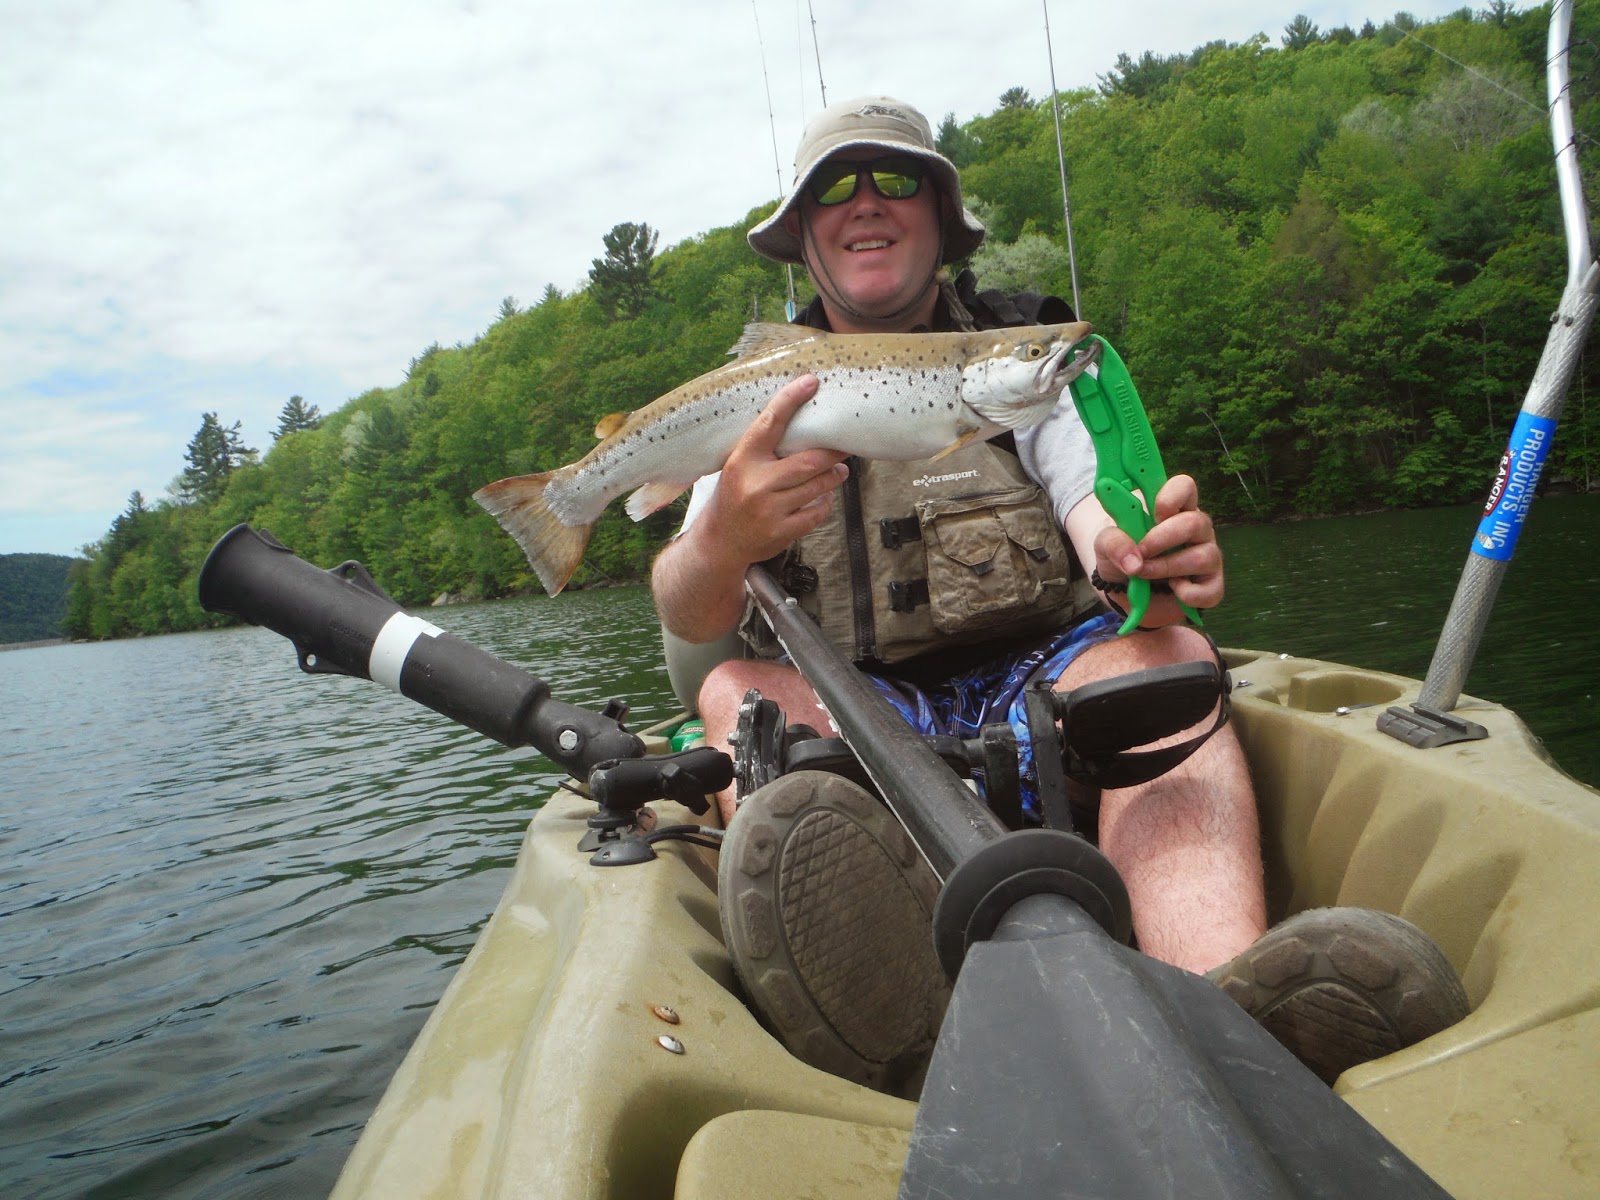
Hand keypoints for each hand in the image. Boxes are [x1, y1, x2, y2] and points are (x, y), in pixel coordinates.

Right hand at [695, 373, 849, 566]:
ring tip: (839, 470)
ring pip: (817, 486)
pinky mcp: (782, 532)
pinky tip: (823, 496)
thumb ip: (763, 449)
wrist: (718, 543)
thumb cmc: (733, 496)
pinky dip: (825, 502)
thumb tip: (800, 419)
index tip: (810, 382)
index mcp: (742, 461)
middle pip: (808, 461)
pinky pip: (817, 512)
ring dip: (834, 476)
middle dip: (833, 451)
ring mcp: (769, 511)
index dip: (790, 400)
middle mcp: (755, 484)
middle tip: (846, 443)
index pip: (769, 423)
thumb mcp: (738, 467)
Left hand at [1092, 474, 1223, 615]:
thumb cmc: (1123, 559)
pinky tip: (1172, 590)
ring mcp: (1207, 557)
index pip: (1185, 486)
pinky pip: (1210, 591)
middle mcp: (1196, 530)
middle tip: (1141, 552)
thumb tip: (1135, 562)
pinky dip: (1187, 594)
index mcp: (1173, 510)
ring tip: (1144, 573)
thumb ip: (1112, 542)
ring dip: (1167, 567)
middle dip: (1162, 539)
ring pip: (1203, 557)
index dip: (1171, 496)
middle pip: (1196, 522)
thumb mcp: (1105, 546)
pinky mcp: (1210, 586)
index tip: (1153, 514)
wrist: (1126, 595)